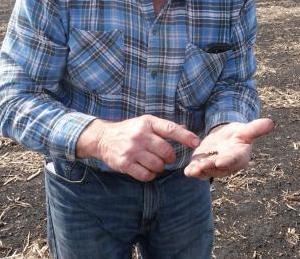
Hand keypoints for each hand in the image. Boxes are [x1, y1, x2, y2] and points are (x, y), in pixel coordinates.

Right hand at [76, 115, 199, 181]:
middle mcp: (140, 136)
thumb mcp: (145, 123)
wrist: (103, 138)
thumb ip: (164, 127)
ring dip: (160, 167)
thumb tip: (187, 130)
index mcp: (147, 123)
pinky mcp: (125, 163)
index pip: (170, 129)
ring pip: (157, 165)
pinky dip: (150, 175)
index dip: (185, 137)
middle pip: (166, 152)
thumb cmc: (129, 130)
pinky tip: (147, 169)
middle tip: (166, 157)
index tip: (196, 143)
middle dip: (170, 157)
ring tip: (154, 163)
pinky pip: (146, 175)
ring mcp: (132, 150)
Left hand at [183, 118, 273, 179]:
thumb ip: (256, 128)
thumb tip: (271, 122)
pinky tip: (186, 171)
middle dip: (209, 168)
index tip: (220, 161)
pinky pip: (199, 171)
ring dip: (199, 172)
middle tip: (201, 166)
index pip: (234, 160)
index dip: (227, 161)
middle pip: (218, 168)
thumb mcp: (246, 129)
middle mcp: (228, 165)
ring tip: (191, 171)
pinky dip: (193, 171)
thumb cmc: (239, 134)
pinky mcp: (204, 166)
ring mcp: (215, 168)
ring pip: (207, 172)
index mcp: (240, 157)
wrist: (226, 138)